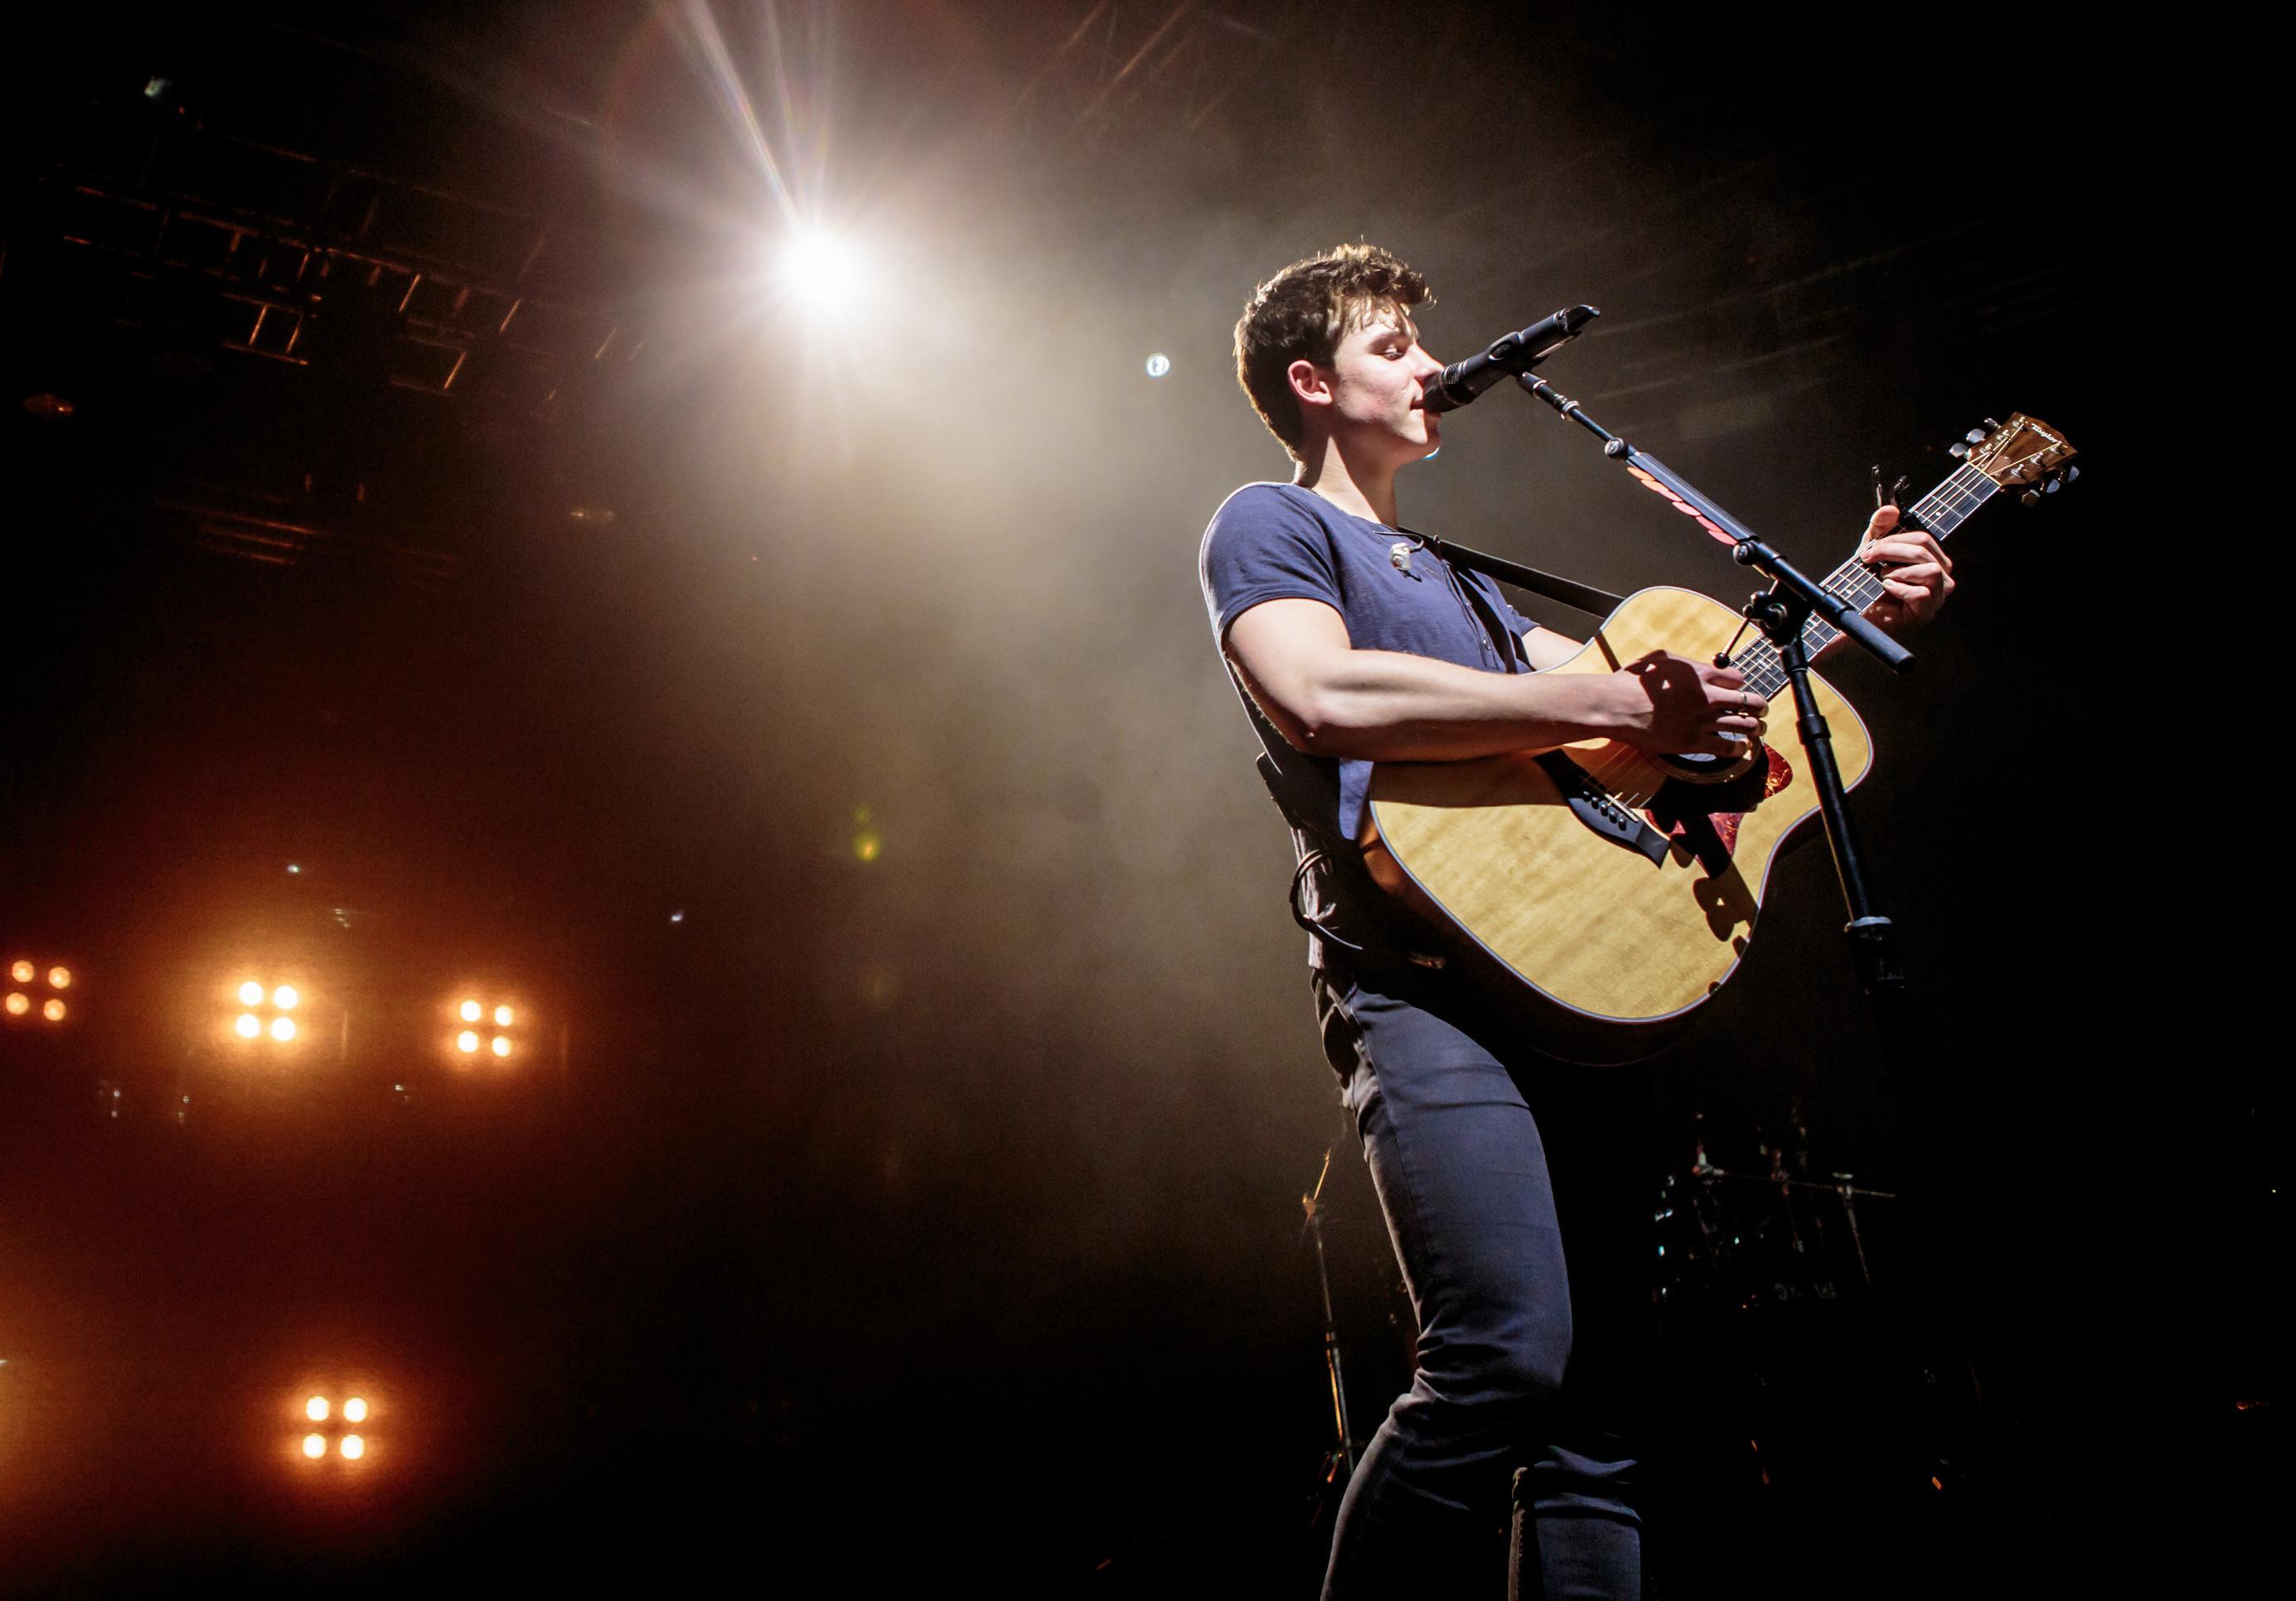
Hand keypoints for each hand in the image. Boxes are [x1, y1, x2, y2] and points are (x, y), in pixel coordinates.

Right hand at [1609, 651, 1766, 756]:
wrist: (1616, 706)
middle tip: (1761, 709)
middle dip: (1758, 706)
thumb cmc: (1632, 681)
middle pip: (1749, 702)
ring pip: (1743, 725)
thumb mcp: (1661, 659)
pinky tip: (1740, 748)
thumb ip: (1686, 664)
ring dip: (1754, 727)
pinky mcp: (1693, 742)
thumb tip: (1698, 667)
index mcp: (1701, 675)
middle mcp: (1708, 697)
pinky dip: (1738, 748)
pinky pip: (1727, 747)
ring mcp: (1702, 721)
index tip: (1738, 690)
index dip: (1740, 685)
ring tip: (1756, 729)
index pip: (1738, 679)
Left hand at [1857, 504, 1953, 630]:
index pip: (1924, 538)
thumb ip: (1879, 529)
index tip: (1870, 548)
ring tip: (1882, 578)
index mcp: (1931, 560)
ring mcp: (1937, 596)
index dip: (1895, 538)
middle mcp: (1940, 577)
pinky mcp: (1926, 612)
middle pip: (1924, 550)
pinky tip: (1887, 590)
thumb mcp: (1872, 552)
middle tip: (1869, 559)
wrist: (1856, 616)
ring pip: (1930, 571)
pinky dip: (1900, 589)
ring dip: (1899, 571)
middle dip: (1892, 550)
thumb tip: (1890, 510)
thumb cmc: (1869, 584)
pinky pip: (1922, 594)